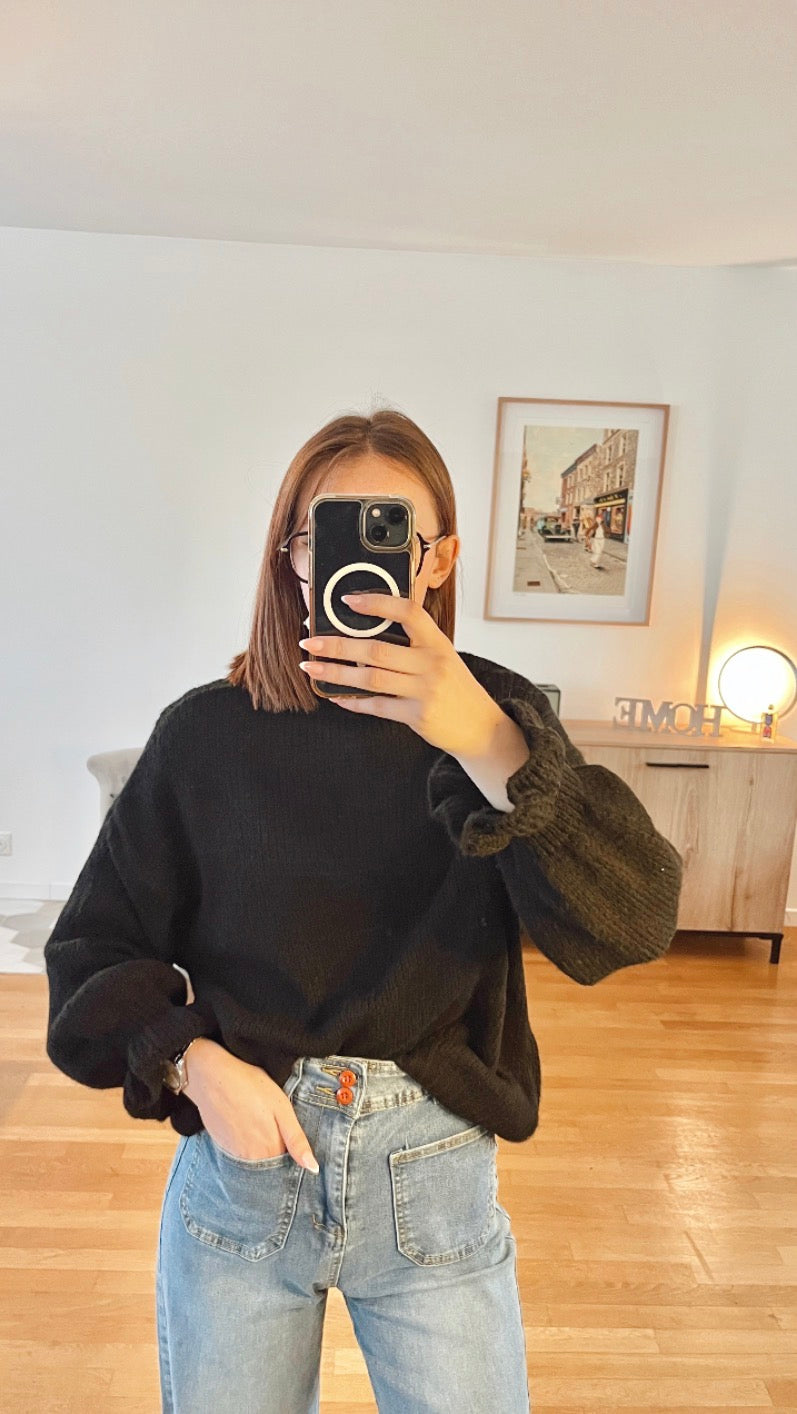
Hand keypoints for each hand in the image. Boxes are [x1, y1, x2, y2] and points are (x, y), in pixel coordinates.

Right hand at [184, 1039, 318, 1170]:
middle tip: (274, 1124)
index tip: (292, 1137)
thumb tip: (313, 1168)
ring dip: (262, 1150)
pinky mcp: (222, 1148)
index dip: (294, 1152)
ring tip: (259, 1123)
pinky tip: (245, 1124)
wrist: (211, 1076)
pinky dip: (246, 1145)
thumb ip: (296, 1140)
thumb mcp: (282, 1107)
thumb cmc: (250, 1086)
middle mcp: (252, 1160)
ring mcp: (234, 1155)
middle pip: (272, 1164)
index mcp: (271, 1150)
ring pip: (256, 1161)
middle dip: (278, 1153)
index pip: (289, 1164)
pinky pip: (241, 1155)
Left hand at [298, 592, 504, 758]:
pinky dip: (352, 701)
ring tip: (311, 667)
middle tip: (310, 640)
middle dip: (337, 645)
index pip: (407, 612)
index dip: (376, 603)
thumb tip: (364, 633)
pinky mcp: (417, 716)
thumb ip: (413, 644)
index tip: (347, 600)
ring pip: (370, 679)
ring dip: (336, 672)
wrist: (481, 727)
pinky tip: (334, 695)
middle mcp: (432, 663)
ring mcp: (425, 691)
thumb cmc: (455, 688)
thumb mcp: (443, 656)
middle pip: (376, 650)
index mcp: (437, 642)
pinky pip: (376, 706)